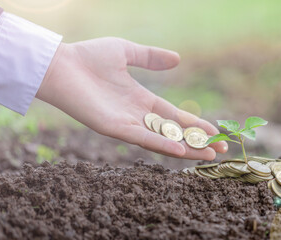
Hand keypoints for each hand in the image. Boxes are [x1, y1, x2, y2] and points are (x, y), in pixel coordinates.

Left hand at [36, 38, 227, 159]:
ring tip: (209, 155)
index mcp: (141, 99)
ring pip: (161, 140)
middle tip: (220, 148)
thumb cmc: (88, 57)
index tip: (214, 130)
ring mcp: (126, 123)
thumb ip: (150, 57)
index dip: (194, 123)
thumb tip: (177, 59)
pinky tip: (181, 151)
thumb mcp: (126, 51)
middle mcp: (136, 115)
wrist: (60, 65)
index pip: (174, 115)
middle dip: (196, 140)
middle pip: (173, 131)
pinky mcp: (113, 128)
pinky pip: (142, 139)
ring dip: (186, 148)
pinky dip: (162, 145)